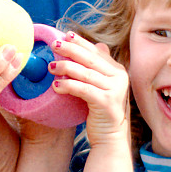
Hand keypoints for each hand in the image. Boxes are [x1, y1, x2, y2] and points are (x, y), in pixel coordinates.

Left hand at [43, 33, 128, 148]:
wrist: (110, 136)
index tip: (66, 35)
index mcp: (117, 70)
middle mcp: (119, 77)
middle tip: (54, 45)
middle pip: (90, 59)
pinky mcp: (107, 102)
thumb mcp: (101, 86)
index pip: (96, 51)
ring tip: (50, 66)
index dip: (81, 42)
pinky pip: (84, 89)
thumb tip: (98, 45)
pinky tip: (56, 85)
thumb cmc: (100, 110)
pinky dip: (68, 85)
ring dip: (66, 67)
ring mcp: (115, 89)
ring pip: (86, 73)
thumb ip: (98, 68)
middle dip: (71, 50)